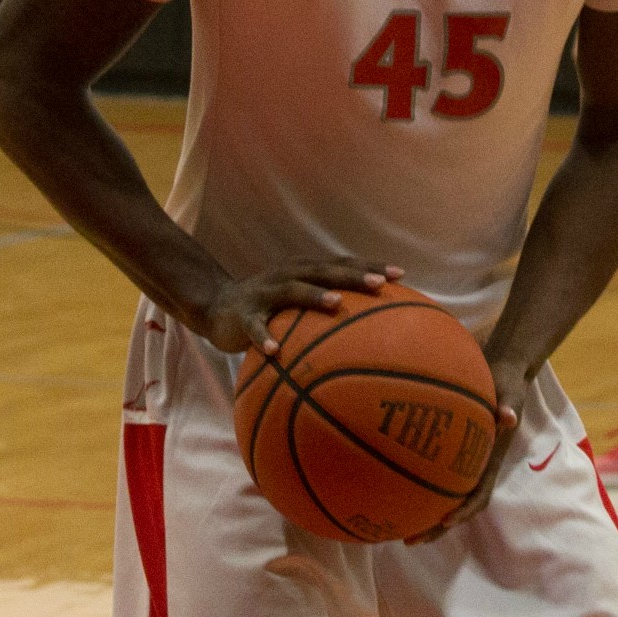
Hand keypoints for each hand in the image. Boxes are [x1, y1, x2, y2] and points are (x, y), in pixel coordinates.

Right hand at [198, 259, 402, 355]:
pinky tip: (275, 352)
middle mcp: (288, 275)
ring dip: (315, 296)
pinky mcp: (244, 315)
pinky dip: (264, 338)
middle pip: (325, 271)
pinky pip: (255, 328)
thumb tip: (371, 332)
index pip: (343, 265)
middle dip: (353, 276)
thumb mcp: (298, 303)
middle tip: (381, 285)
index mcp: (304, 271)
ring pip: (292, 291)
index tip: (401, 274)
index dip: (370, 267)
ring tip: (337, 304)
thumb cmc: (269, 308)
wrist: (216, 307)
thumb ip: (327, 311)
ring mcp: (265, 293)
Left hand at [404, 355, 527, 543]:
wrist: (504, 374)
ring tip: (397, 530)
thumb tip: (508, 416)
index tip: (446, 520)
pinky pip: (434, 475)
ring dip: (424, 516)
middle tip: (410, 540)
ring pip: (444, 498)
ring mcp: (464, 463)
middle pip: (457, 507)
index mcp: (491, 461)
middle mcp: (477, 468)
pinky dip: (415, 487)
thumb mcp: (511, 392)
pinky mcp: (451, 453)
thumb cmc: (507, 384)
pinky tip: (389, 488)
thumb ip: (509, 404)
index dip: (464, 511)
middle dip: (436, 527)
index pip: (480, 495)